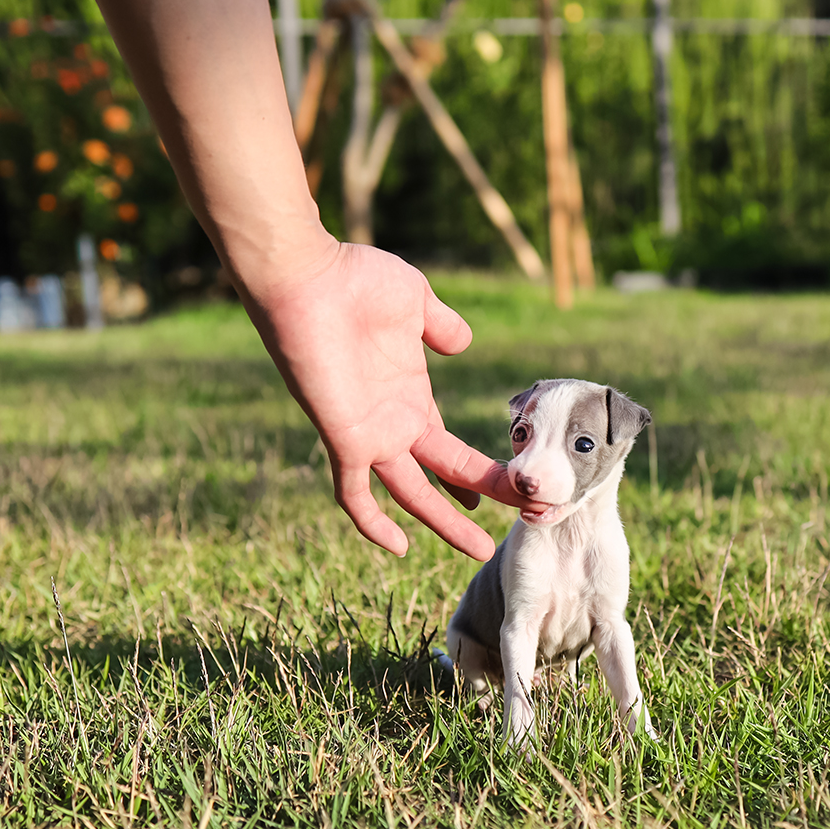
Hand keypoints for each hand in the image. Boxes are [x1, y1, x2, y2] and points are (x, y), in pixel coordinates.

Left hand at [244, 233, 537, 559]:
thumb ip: (441, 325)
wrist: (305, 278)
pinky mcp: (344, 438)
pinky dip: (372, 522)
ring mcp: (369, 434)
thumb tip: (462, 342)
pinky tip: (400, 547)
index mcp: (409, 396)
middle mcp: (392, 423)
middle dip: (484, 496)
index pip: (447, 447)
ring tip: (479, 550)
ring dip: (445, 521)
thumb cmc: (356, 280)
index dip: (477, 470)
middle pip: (442, 475)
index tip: (510, 486)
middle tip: (524, 515)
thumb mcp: (415, 300)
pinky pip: (353, 494)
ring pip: (411, 493)